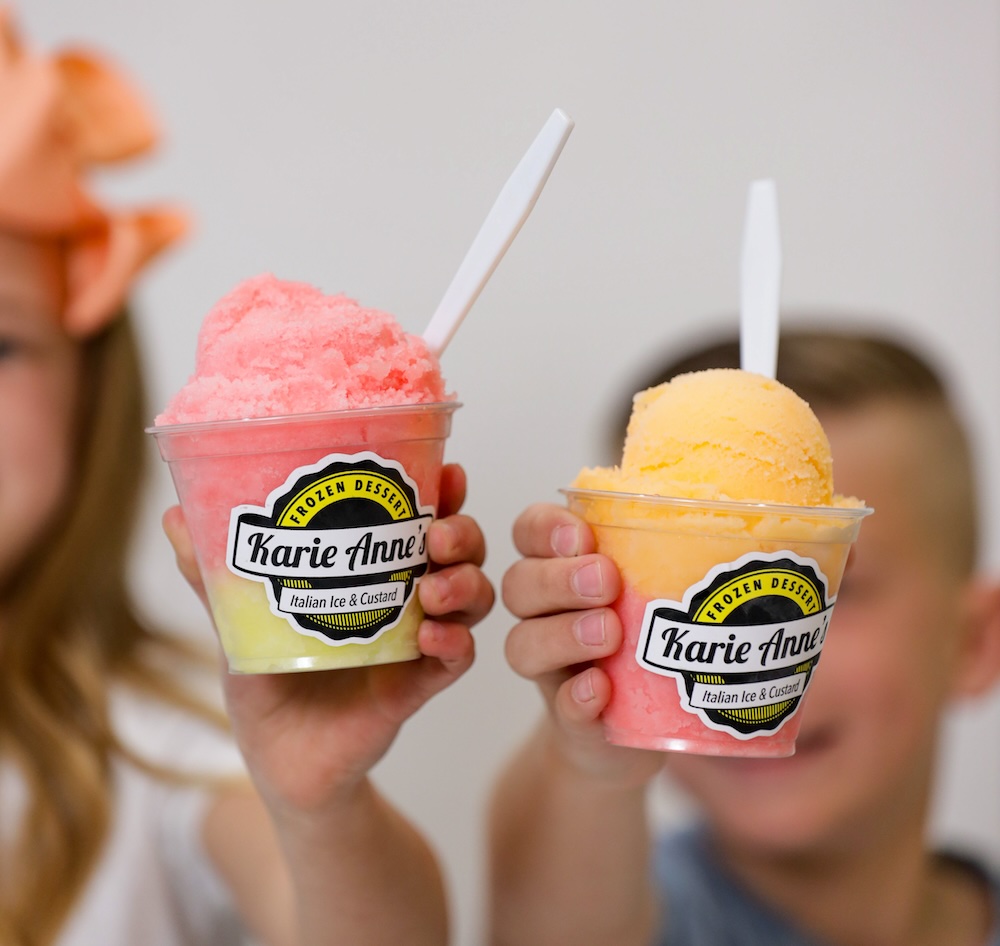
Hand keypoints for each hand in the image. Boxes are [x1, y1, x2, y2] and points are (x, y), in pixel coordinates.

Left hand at [163, 462, 493, 819]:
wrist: (275, 760)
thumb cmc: (266, 683)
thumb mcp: (241, 623)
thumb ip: (216, 578)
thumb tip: (174, 517)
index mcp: (372, 571)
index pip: (422, 518)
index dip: (443, 493)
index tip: (446, 473)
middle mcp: (406, 600)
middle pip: (461, 552)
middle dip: (463, 533)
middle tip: (437, 535)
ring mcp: (417, 643)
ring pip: (472, 600)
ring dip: (466, 585)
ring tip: (435, 591)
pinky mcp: (417, 688)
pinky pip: (456, 661)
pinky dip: (456, 644)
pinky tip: (434, 638)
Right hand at [503, 503, 663, 786]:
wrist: (639, 729)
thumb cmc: (651, 635)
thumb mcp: (657, 583)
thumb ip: (672, 551)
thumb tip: (745, 519)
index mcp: (560, 567)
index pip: (529, 532)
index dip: (545, 528)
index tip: (582, 534)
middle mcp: (544, 613)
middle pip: (519, 584)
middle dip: (559, 578)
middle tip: (606, 581)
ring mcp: (552, 668)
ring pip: (523, 642)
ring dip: (563, 633)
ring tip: (609, 633)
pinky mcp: (571, 718)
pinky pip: (560, 706)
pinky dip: (577, 696)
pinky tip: (600, 689)